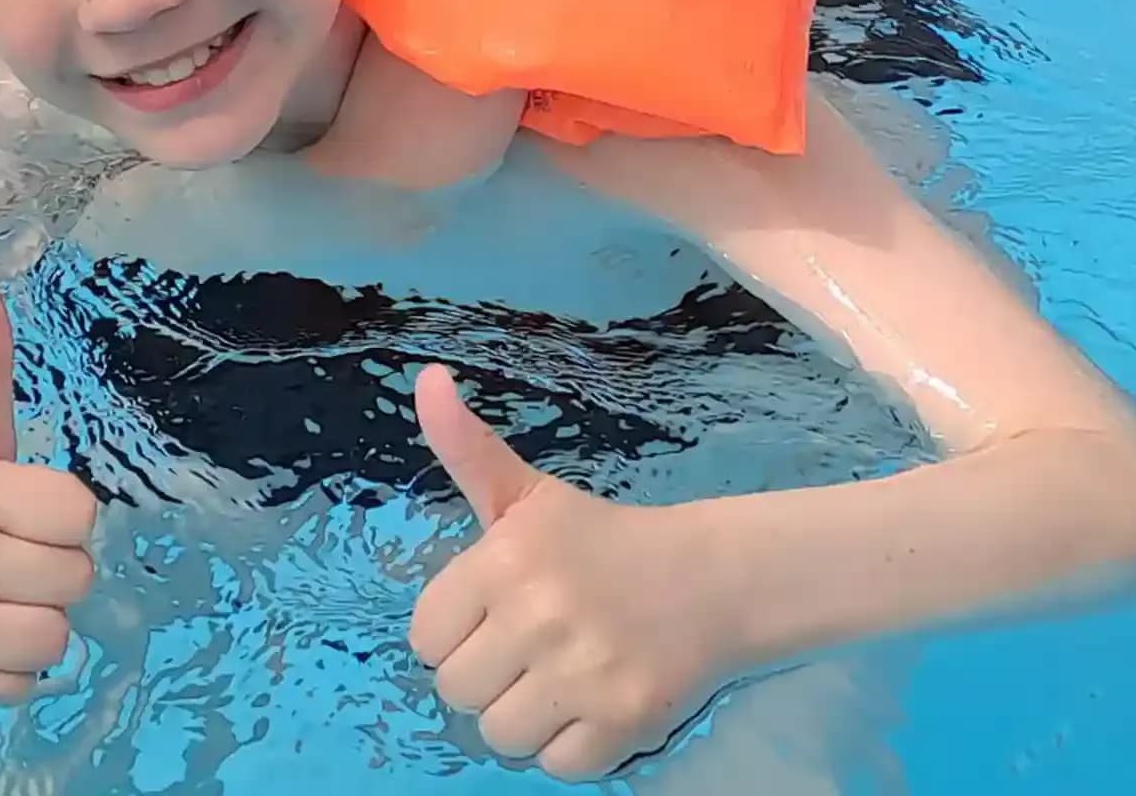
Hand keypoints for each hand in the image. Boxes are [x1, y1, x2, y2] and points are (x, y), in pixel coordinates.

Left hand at [408, 366, 746, 781]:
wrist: (711, 578)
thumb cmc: (602, 539)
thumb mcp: (528, 494)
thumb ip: (466, 447)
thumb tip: (425, 379)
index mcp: (504, 558)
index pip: (426, 638)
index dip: (456, 632)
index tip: (496, 613)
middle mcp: (539, 614)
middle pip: (458, 693)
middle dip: (489, 675)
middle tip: (532, 646)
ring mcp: (582, 673)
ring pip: (500, 736)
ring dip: (525, 716)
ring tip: (559, 677)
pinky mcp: (622, 722)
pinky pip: (556, 767)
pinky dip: (570, 745)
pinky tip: (593, 701)